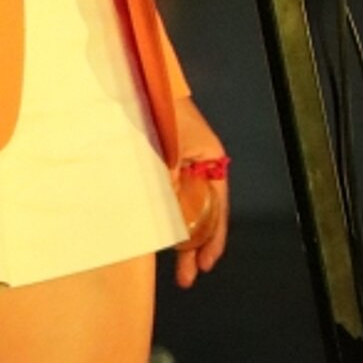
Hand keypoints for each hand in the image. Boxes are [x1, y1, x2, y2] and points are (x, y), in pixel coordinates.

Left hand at [172, 96, 229, 289]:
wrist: (143, 84)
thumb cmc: (163, 113)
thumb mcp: (170, 152)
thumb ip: (170, 187)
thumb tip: (170, 223)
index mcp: (211, 160)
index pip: (219, 207)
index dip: (214, 238)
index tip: (207, 263)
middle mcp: (200, 166)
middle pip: (203, 213)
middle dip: (195, 247)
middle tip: (187, 278)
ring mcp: (181, 166)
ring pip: (185, 209)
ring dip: (180, 236)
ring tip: (177, 269)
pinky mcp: (163, 163)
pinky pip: (169, 196)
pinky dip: (167, 216)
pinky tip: (161, 237)